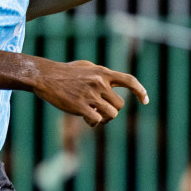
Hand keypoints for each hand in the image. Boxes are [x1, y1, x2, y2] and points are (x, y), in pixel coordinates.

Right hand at [31, 59, 147, 126]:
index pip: (129, 80)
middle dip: (112, 111)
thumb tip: (112, 83)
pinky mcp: (80, 106)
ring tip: (93, 116)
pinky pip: (97, 120)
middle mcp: (99, 83)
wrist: (45, 77)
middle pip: (119, 105)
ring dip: (104, 119)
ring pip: (111, 115)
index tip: (145, 101)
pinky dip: (93, 122)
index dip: (140, 91)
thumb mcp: (86, 67)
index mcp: (103, 72)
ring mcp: (90, 95)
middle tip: (101, 112)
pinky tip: (85, 119)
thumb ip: (101, 75)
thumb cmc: (64, 72)